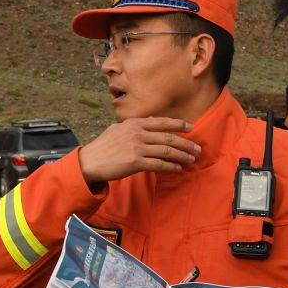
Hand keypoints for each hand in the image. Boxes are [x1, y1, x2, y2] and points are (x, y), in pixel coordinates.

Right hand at [79, 117, 198, 185]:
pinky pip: (158, 164)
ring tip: (192, 159)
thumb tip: (151, 120)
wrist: (91, 161)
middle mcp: (138, 133)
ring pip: (166, 151)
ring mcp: (137, 147)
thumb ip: (136, 125)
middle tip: (197, 148)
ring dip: (182, 155)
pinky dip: (170, 166)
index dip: (178, 124)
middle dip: (185, 142)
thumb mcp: (119, 129)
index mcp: (135, 123)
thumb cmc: (104, 145)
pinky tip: (178, 168)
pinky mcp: (135, 162)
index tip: (190, 127)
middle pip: (168, 137)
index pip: (161, 122)